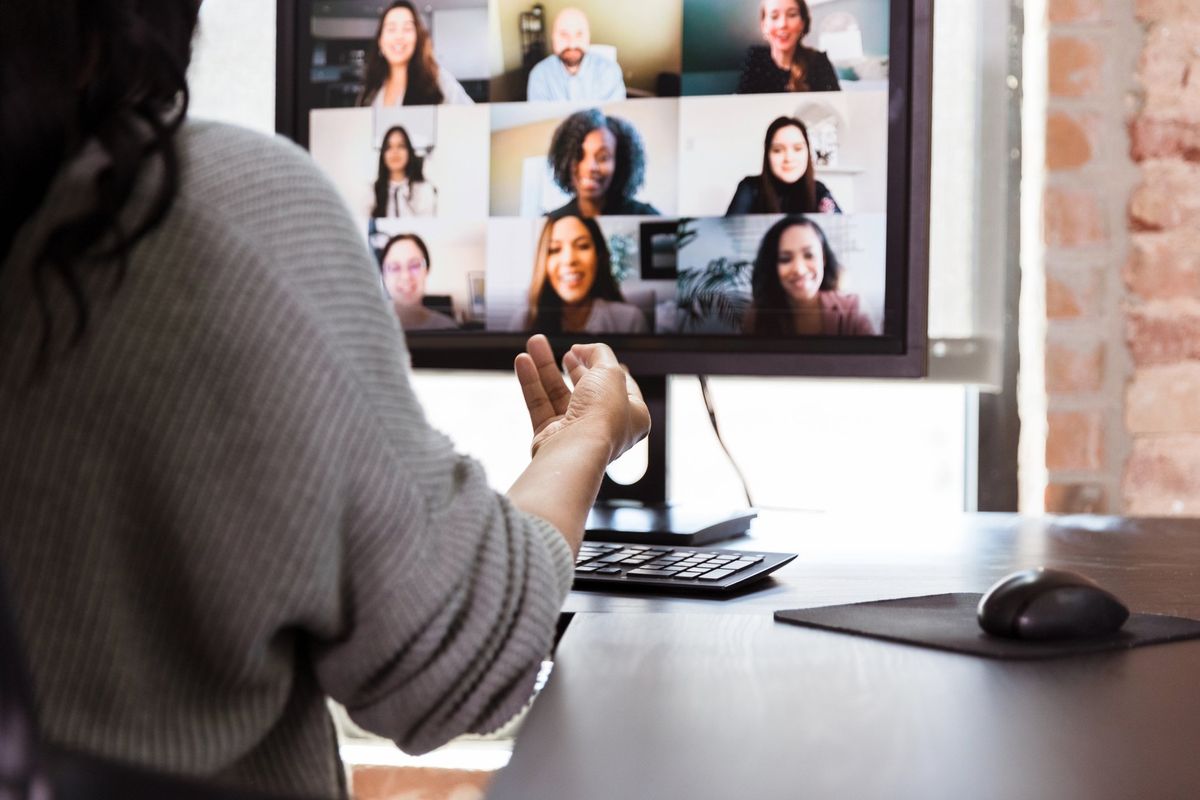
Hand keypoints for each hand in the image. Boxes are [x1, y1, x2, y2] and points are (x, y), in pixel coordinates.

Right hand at [514, 335, 649, 462]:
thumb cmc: (602, 415)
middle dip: (573, 365)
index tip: (591, 353)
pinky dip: (531, 382)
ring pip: (558, 394)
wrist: (576, 448)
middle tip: (565, 351)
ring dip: (545, 367)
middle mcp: (605, 427)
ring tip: (534, 343)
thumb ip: (599, 354)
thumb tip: (582, 350)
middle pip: (587, 388)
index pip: (621, 386)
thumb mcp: (610, 372)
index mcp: (632, 416)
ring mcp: (577, 433)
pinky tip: (522, 360)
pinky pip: (540, 404)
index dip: (607, 367)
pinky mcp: (550, 437)